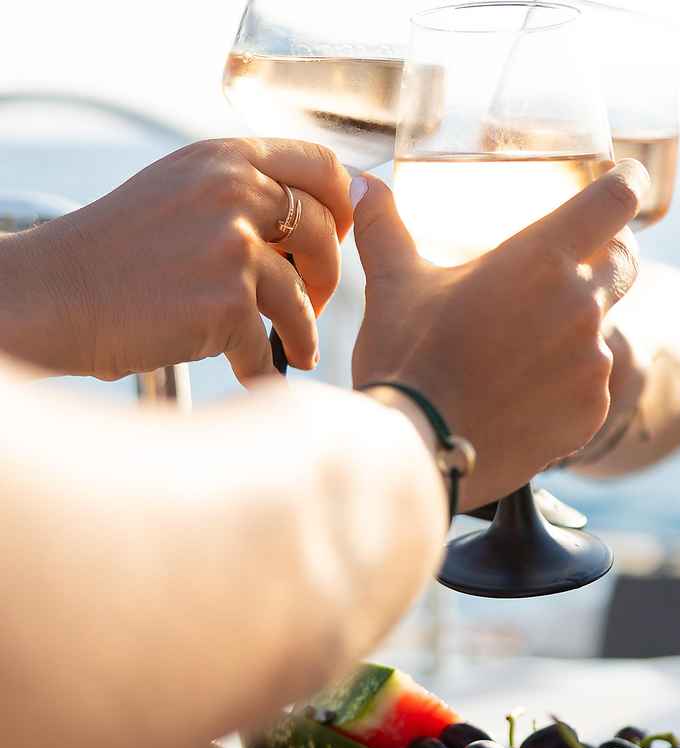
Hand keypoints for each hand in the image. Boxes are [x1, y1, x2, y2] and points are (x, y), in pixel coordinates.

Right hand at [8, 139, 351, 381]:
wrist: (53, 294)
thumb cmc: (116, 252)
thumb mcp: (180, 189)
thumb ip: (241, 189)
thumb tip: (315, 214)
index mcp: (225, 158)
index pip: (322, 165)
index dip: (342, 203)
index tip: (337, 233)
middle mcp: (234, 191)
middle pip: (324, 230)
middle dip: (326, 272)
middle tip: (311, 299)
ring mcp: (232, 246)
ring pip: (305, 292)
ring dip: (304, 327)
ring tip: (296, 345)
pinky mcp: (227, 301)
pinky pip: (271, 340)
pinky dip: (267, 365)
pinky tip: (259, 373)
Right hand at [350, 160, 646, 507]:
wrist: (417, 448)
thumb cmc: (407, 357)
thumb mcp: (393, 283)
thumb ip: (385, 226)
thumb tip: (362, 184)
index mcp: (542, 258)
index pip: (615, 201)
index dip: (626, 184)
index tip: (625, 180)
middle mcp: (581, 305)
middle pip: (625, 263)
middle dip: (609, 255)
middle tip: (581, 258)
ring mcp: (594, 362)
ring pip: (603, 329)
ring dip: (576, 327)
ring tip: (523, 345)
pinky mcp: (594, 410)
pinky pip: (594, 383)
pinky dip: (568, 382)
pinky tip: (525, 391)